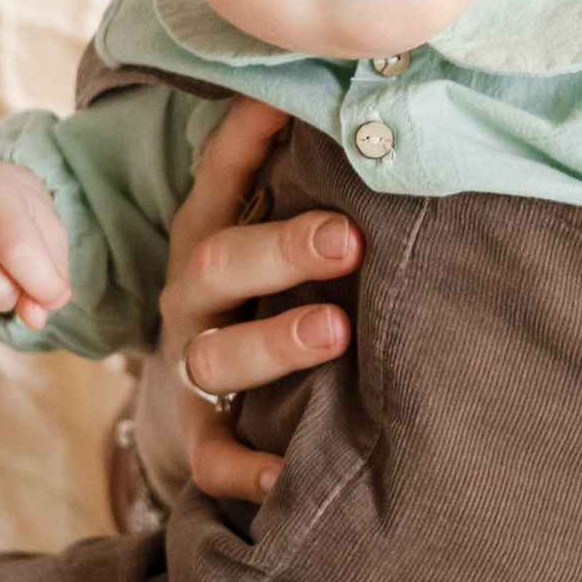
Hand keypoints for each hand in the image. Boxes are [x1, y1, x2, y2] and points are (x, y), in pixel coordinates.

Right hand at [131, 97, 361, 509]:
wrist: (194, 398)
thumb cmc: (257, 292)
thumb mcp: (263, 230)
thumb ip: (312, 184)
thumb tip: (391, 111)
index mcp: (211, 231)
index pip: (221, 174)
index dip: (246, 138)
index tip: (285, 107)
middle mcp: (193, 293)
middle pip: (221, 261)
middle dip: (283, 249)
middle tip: (348, 240)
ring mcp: (190, 361)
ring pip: (217, 354)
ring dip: (273, 343)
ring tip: (334, 333)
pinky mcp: (195, 431)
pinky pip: (212, 453)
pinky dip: (246, 467)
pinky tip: (287, 475)